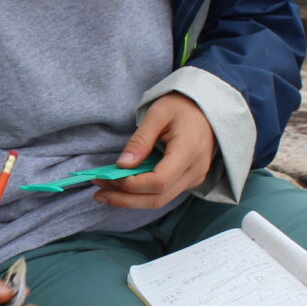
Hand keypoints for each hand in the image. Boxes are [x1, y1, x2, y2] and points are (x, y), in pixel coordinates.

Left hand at [95, 92, 214, 209]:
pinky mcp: (189, 180)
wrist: (208, 108)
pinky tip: (123, 188)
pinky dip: (141, 194)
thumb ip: (140, 140)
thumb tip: (122, 165)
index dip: (131, 184)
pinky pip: (164, 194)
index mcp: (189, 152)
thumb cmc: (183, 105)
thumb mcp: (158, 113)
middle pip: (157, 198)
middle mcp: (195, 171)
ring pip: (160, 200)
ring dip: (130, 200)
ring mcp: (194, 178)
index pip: (158, 181)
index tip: (107, 177)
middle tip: (98, 193)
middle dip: (125, 199)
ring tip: (104, 193)